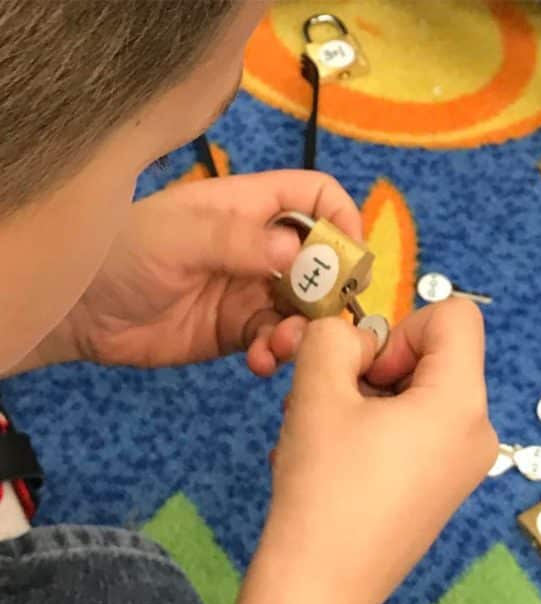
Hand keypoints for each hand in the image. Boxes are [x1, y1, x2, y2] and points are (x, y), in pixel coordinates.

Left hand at [27, 171, 359, 374]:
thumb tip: (301, 249)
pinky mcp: (240, 331)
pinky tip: (259, 362)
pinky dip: (275, 353)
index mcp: (248, 207)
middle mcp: (259, 247)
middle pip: (321, 259)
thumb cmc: (123, 254)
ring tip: (282, 344)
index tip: (349, 255)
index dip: (340, 218)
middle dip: (330, 288)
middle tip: (325, 317)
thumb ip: (238, 241)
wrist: (83, 313)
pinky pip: (275, 340)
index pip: (314, 196)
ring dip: (304, 329)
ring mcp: (252, 291)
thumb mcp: (179, 238)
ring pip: (303, 307)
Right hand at [262, 298, 497, 603]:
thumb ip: (333, 337)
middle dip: (372, 370)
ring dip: (361, 403)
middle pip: (431, 358)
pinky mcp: (439, 491)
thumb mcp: (318, 390)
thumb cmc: (324, 485)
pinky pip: (411, 435)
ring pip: (412, 397)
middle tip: (327, 406)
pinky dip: (371, 433)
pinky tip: (334, 465)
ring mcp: (461, 467)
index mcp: (463, 402)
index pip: (455, 316)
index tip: (365, 375)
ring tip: (319, 440)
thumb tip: (354, 344)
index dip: (401, 327)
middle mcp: (477, 432)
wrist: (319, 588)